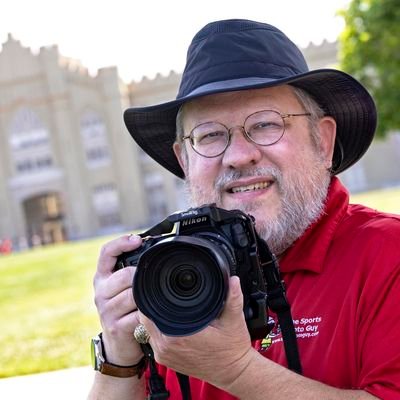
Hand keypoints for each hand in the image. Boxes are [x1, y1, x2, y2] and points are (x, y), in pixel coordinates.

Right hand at [93, 234, 143, 365]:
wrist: (118, 345)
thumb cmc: (125, 310)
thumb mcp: (122, 288)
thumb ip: (132, 271)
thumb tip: (154, 250)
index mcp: (102, 277)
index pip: (106, 253)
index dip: (121, 243)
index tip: (137, 239)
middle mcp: (101, 291)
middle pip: (125, 275)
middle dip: (141, 277)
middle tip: (152, 281)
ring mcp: (106, 310)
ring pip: (133, 295)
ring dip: (146, 297)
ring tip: (151, 299)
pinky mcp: (115, 327)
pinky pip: (138, 315)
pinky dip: (148, 314)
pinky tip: (150, 314)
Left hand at [141, 276, 253, 388]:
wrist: (233, 373)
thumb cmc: (232, 349)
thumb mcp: (234, 321)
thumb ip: (233, 298)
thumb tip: (233, 280)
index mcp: (179, 336)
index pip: (150, 312)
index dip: (152, 298)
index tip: (160, 288)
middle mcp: (167, 347)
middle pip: (146, 319)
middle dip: (153, 306)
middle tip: (164, 294)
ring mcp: (165, 356)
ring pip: (148, 330)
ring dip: (154, 319)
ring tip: (167, 308)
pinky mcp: (166, 361)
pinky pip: (154, 340)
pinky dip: (158, 330)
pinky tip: (170, 323)